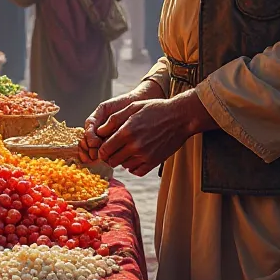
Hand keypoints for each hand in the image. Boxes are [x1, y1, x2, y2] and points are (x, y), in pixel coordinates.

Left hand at [97, 90, 215, 175]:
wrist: (180, 117)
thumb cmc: (155, 109)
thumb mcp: (133, 107)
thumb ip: (114, 119)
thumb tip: (99, 131)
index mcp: (126, 131)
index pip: (104, 149)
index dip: (101, 149)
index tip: (104, 146)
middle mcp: (134, 145)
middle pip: (112, 160)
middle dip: (110, 155)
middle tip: (114, 149)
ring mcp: (144, 155)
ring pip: (123, 166)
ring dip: (122, 160)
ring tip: (127, 149)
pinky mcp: (153, 162)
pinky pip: (136, 171)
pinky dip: (133, 166)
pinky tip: (136, 156)